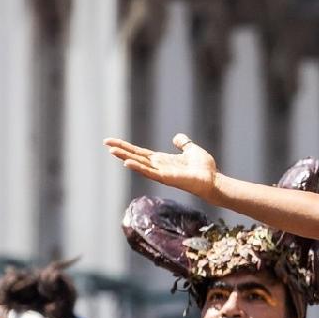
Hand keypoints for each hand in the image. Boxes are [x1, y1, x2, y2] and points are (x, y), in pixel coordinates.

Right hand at [104, 133, 219, 198]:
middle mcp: (158, 167)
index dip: (126, 147)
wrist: (212, 180)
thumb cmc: (204, 169)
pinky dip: (138, 167)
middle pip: (135, 157)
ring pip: (139, 164)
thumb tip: (177, 137)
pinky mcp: (166, 178)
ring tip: (111, 151)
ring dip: (125, 158)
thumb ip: (183, 143)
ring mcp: (161, 173)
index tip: (111, 142)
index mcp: (162, 160)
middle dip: (121, 150)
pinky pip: (149, 172)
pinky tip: (127, 163)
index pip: (139, 152)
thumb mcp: (192, 150)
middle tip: (106, 143)